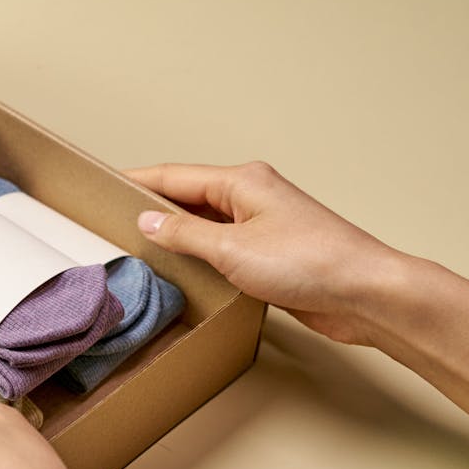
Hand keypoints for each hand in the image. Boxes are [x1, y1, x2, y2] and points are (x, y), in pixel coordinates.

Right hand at [127, 161, 401, 345]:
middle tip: (113, 220)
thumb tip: (149, 220)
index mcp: (242, 182)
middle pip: (189, 196)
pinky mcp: (271, 253)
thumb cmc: (311, 263)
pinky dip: (200, 255)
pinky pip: (223, 247)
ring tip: (141, 247)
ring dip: (177, 234)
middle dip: (153, 207)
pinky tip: (185, 270)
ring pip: (206, 223)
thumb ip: (185, 234)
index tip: (106, 185)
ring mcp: (262, 224)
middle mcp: (252, 197)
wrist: (363, 293)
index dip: (137, 180)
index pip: (174, 175)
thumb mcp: (232, 249)